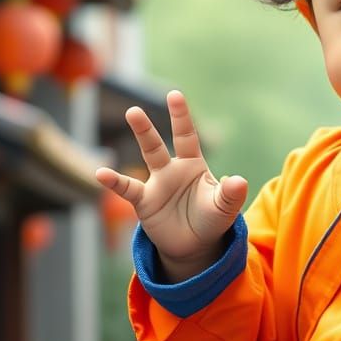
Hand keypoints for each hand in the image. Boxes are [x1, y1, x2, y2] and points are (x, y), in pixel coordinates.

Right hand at [95, 90, 247, 282]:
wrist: (195, 245)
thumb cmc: (211, 219)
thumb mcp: (225, 208)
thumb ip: (231, 194)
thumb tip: (239, 181)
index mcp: (194, 165)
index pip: (187, 136)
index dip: (181, 116)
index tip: (174, 95)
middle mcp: (172, 169)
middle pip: (158, 143)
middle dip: (146, 127)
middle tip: (134, 109)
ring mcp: (157, 184)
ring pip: (146, 157)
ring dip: (139, 138)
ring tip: (128, 119)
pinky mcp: (144, 202)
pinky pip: (127, 189)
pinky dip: (115, 182)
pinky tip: (101, 173)